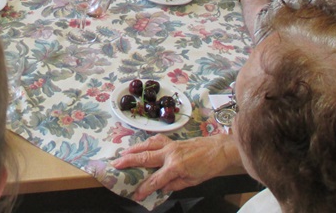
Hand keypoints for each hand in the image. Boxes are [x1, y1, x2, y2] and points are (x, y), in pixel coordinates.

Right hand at [112, 134, 243, 200]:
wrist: (219, 149)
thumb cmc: (207, 167)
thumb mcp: (192, 182)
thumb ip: (174, 184)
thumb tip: (160, 188)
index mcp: (176, 166)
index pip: (155, 180)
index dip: (144, 188)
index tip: (135, 194)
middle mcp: (170, 153)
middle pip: (145, 157)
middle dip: (129, 161)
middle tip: (116, 165)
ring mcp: (170, 145)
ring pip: (147, 145)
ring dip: (133, 149)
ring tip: (122, 154)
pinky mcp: (173, 140)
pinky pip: (155, 140)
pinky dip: (145, 142)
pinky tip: (140, 145)